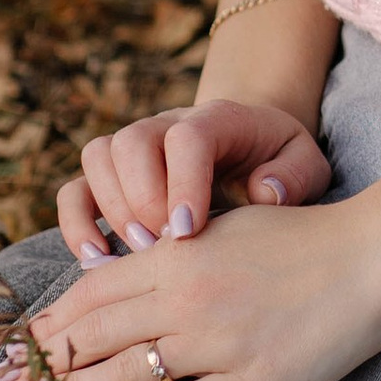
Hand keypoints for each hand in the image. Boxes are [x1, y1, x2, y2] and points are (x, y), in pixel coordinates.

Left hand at [18, 192, 380, 380]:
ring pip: (124, 374)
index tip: (18, 346)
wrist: (374, 257)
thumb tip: (117, 278)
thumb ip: (173, 251)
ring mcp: (218, 343)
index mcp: (178, 253)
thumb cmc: (302, 238)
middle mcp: (188, 297)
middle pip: (93, 335)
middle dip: (45, 364)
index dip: (48, 324)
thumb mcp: (226, 227)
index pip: (90, 293)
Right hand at [54, 99, 331, 261]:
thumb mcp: (304, 163)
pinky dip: (76, 224)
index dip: (182, 183)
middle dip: (142, 200)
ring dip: (110, 211)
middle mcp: (167, 125)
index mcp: (218, 119)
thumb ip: (294, 175)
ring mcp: (134, 147)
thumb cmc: (279, 163)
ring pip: (98, 157)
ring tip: (137, 257)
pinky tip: (97, 262)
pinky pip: (76, 189)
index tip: (186, 233)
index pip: (188, 137)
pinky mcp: (112, 177)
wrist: (253, 148)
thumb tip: (265, 192)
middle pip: (131, 141)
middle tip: (162, 248)